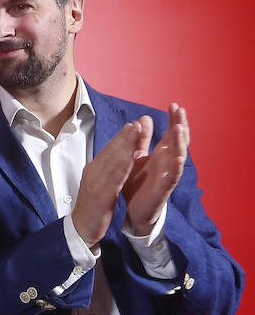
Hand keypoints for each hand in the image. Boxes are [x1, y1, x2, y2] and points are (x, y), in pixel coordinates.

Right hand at [71, 119, 146, 245]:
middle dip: (123, 137)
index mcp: (94, 170)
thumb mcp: (102, 184)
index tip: (132, 125)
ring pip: (112, 161)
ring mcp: (95, 183)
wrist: (82, 227)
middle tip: (135, 124)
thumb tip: (118, 154)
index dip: (120, 137)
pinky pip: (113, 178)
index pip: (108, 150)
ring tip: (134, 135)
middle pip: (110, 152)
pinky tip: (131, 158)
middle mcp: (93, 173)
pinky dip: (122, 166)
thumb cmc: (93, 206)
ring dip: (124, 146)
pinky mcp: (100, 195)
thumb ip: (110, 169)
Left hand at [124, 105, 187, 235]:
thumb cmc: (138, 183)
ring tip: (180, 128)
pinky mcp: (163, 190)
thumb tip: (144, 118)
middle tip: (180, 111)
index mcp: (161, 155)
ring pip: (177, 157)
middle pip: (177, 142)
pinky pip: (171, 179)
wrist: (133, 210)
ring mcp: (167, 176)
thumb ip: (141, 140)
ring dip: (179, 143)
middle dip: (180, 126)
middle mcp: (167, 163)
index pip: (170, 134)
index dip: (174, 120)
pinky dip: (175, 169)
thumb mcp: (137, 157)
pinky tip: (177, 159)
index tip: (174, 105)